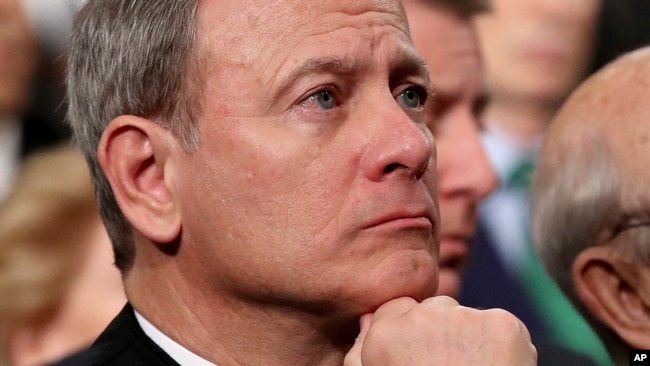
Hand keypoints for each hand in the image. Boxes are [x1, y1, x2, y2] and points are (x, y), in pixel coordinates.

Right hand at [344, 296, 536, 365]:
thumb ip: (361, 352)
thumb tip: (367, 319)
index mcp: (385, 334)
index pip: (397, 309)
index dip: (411, 335)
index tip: (421, 359)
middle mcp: (421, 317)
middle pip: (434, 309)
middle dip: (441, 332)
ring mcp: (464, 317)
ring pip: (467, 317)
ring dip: (471, 338)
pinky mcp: (503, 324)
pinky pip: (501, 326)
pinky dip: (502, 346)